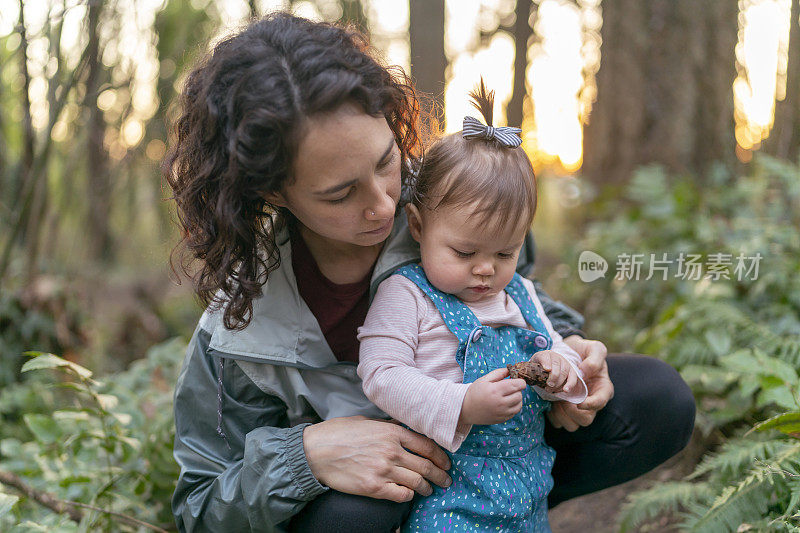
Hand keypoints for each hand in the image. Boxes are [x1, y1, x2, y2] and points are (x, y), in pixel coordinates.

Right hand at [303, 416, 451, 502]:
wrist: (316, 451)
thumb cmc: (338, 433)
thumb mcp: (366, 421)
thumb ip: (387, 426)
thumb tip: (401, 428)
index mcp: (392, 432)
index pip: (426, 445)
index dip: (440, 456)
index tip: (445, 462)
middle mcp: (391, 450)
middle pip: (426, 465)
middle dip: (440, 474)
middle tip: (446, 480)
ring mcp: (384, 469)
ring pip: (417, 482)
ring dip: (427, 487)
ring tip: (430, 489)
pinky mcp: (374, 487)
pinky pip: (401, 495)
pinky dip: (409, 496)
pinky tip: (409, 494)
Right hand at [459, 367, 526, 425]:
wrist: (465, 409)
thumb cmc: (474, 392)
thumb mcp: (484, 379)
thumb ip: (499, 373)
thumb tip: (511, 370)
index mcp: (496, 390)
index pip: (518, 385)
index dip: (519, 381)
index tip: (516, 379)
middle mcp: (500, 403)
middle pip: (519, 394)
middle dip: (517, 389)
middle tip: (509, 387)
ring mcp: (502, 413)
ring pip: (519, 404)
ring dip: (516, 398)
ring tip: (508, 395)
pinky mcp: (502, 419)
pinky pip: (514, 412)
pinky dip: (513, 407)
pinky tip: (505, 403)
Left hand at [531, 350, 577, 394]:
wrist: (549, 365)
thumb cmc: (539, 368)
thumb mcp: (533, 366)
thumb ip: (530, 370)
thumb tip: (524, 376)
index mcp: (544, 355)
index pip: (544, 357)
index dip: (546, 362)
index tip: (546, 369)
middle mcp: (556, 357)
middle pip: (556, 365)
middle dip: (553, 376)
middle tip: (548, 385)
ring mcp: (565, 363)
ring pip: (564, 371)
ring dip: (559, 382)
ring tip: (552, 390)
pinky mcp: (571, 370)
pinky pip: (573, 377)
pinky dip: (570, 384)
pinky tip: (565, 390)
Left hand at [546, 336, 613, 431]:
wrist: (568, 352)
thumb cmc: (585, 351)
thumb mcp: (595, 348)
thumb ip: (595, 359)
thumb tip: (584, 372)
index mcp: (603, 389)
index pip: (600, 403)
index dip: (590, 405)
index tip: (579, 401)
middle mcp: (591, 402)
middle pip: (585, 420)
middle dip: (572, 412)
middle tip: (563, 399)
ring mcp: (578, 408)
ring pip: (572, 424)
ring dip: (562, 415)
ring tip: (555, 401)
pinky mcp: (565, 410)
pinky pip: (559, 422)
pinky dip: (553, 416)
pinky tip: (549, 403)